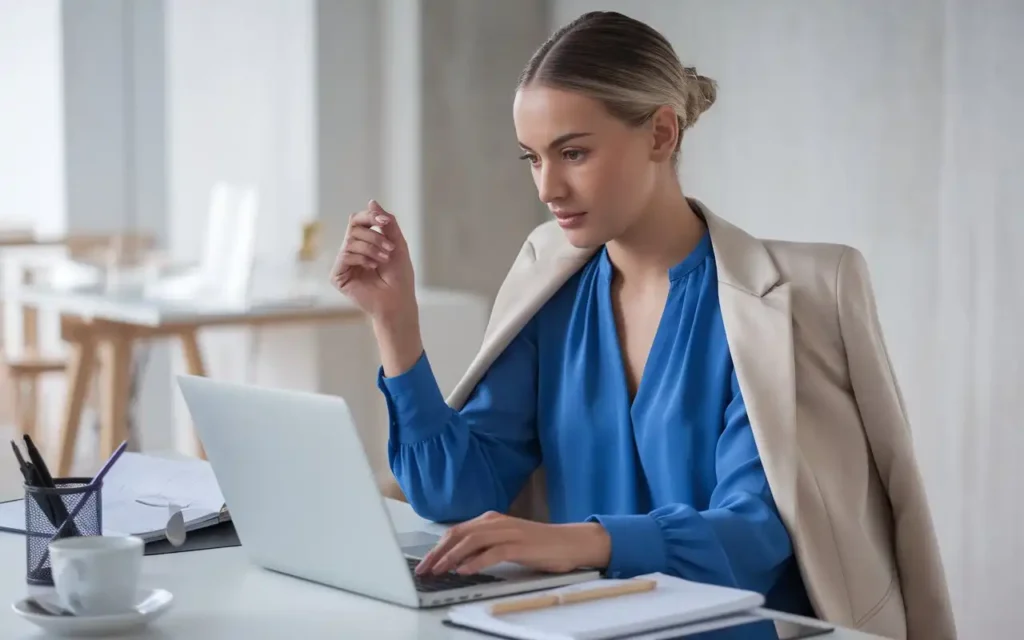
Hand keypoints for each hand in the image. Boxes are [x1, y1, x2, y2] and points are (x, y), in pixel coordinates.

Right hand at [330, 200, 414, 319]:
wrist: (398, 301)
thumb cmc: (400, 276)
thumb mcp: (397, 243)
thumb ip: (386, 222)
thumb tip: (371, 202)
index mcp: (364, 243)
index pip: (358, 220)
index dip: (370, 216)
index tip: (384, 222)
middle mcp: (352, 251)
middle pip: (353, 227)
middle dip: (374, 235)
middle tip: (390, 248)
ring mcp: (344, 263)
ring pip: (350, 240)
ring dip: (371, 247)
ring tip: (384, 259)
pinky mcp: (337, 276)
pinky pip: (345, 255)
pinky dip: (361, 258)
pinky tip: (372, 267)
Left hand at [415, 511, 610, 575]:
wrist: (569, 542)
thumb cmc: (537, 545)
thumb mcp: (506, 541)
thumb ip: (485, 545)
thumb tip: (458, 559)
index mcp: (491, 519)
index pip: (457, 531)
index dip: (437, 547)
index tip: (424, 562)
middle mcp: (497, 522)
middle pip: (459, 534)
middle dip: (438, 552)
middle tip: (424, 569)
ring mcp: (508, 532)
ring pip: (472, 541)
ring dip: (452, 557)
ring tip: (439, 570)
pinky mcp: (520, 545)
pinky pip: (493, 552)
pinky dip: (476, 562)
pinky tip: (464, 570)